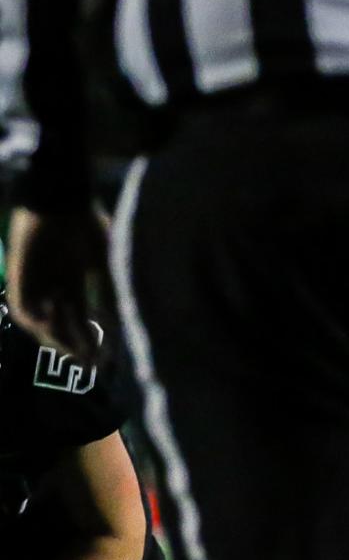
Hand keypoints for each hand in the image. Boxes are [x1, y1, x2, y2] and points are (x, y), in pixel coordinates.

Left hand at [6, 207, 109, 358]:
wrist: (62, 195)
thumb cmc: (88, 222)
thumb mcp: (107, 261)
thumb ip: (109, 292)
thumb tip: (117, 322)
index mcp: (73, 278)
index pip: (79, 315)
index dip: (90, 337)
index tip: (104, 357)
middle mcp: (53, 283)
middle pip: (60, 322)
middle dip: (74, 345)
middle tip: (90, 363)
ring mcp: (35, 279)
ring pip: (39, 319)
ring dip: (55, 336)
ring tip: (73, 349)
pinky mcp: (20, 272)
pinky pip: (22, 304)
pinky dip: (34, 318)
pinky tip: (51, 324)